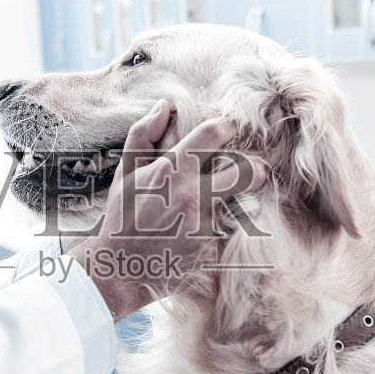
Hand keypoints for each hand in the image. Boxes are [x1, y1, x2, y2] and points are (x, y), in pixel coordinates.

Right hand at [66, 100, 255, 320]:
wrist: (119, 268)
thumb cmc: (122, 217)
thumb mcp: (125, 174)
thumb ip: (142, 135)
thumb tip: (165, 105)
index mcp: (172, 170)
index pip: (213, 135)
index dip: (228, 127)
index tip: (232, 129)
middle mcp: (192, 195)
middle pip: (246, 172)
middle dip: (256, 169)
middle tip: (255, 169)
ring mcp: (204, 224)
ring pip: (241, 202)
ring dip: (239, 201)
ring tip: (230, 203)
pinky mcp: (210, 249)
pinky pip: (229, 231)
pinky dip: (226, 228)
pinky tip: (211, 231)